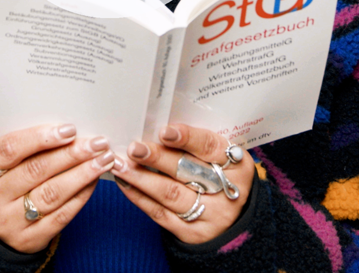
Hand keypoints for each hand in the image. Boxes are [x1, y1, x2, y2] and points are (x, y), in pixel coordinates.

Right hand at [0, 124, 115, 253]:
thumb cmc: (2, 186)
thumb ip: (23, 148)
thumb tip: (66, 129)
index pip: (10, 149)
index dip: (40, 138)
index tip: (69, 129)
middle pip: (36, 170)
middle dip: (71, 154)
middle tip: (97, 143)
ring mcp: (11, 221)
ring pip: (52, 194)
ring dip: (82, 174)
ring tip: (103, 160)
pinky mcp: (30, 239)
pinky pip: (61, 216)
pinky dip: (81, 196)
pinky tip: (93, 181)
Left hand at [112, 123, 254, 243]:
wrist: (232, 221)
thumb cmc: (220, 176)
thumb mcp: (222, 158)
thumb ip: (197, 143)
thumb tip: (156, 126)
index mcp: (238, 165)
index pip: (210, 148)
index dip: (188, 138)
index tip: (164, 131)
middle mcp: (227, 192)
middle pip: (188, 172)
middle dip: (158, 158)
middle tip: (134, 148)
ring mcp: (210, 215)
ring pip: (171, 194)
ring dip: (141, 178)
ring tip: (121, 165)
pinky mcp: (192, 233)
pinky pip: (160, 214)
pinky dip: (139, 197)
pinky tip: (125, 183)